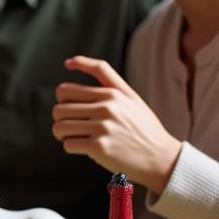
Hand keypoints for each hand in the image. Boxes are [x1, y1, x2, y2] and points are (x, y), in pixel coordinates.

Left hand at [52, 56, 181, 193]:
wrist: (161, 156)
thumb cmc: (141, 126)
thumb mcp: (129, 95)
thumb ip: (103, 75)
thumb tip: (68, 61)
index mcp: (111, 94)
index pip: (64, 90)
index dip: (62, 102)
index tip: (71, 108)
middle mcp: (107, 108)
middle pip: (58, 110)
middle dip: (61, 120)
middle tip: (74, 127)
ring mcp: (103, 128)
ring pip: (59, 128)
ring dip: (63, 135)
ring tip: (77, 137)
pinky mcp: (100, 147)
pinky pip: (68, 145)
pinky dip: (72, 148)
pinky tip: (86, 148)